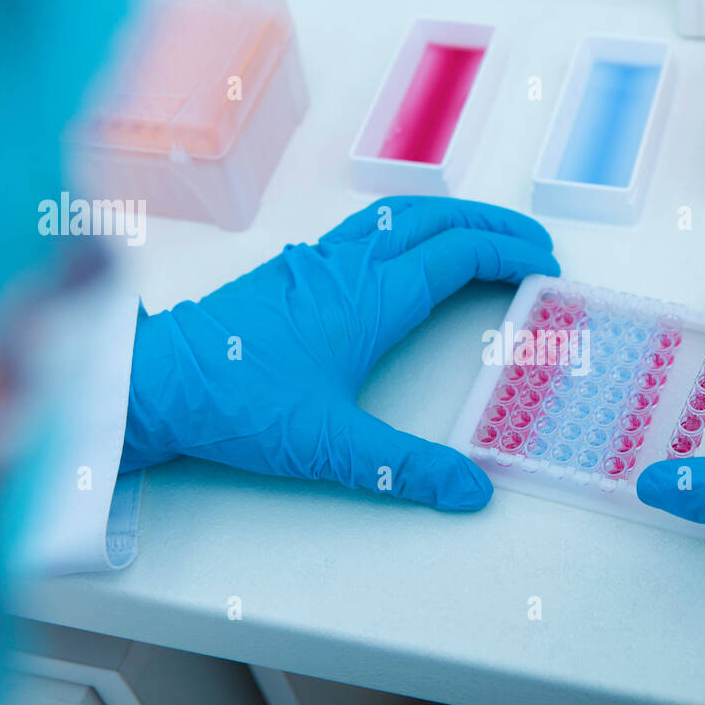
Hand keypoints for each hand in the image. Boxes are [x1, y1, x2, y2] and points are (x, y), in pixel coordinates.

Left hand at [121, 196, 558, 510]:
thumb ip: (406, 469)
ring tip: (482, 233)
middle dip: (494, 224)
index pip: (461, 253)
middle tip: (534, 241)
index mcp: (372, 298)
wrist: (158, 380)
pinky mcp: (293, 269)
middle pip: (439, 219)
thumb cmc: (239, 405)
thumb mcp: (333, 447)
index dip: (511, 252)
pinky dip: (406, 224)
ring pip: (399, 214)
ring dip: (451, 216)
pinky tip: (401, 249)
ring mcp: (318, 260)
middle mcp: (350, 265)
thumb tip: (471, 490)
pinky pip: (365, 226)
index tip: (546, 266)